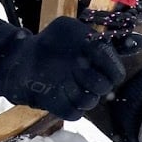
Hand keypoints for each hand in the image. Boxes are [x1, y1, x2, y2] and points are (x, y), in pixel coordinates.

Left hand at [0, 16, 128, 120]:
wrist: (25, 58)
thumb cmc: (48, 40)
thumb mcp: (65, 27)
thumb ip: (84, 34)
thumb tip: (102, 47)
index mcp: (99, 61)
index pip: (116, 72)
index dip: (110, 67)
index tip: (95, 56)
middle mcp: (92, 78)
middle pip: (105, 87)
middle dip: (93, 78)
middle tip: (78, 65)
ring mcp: (78, 94)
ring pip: (91, 102)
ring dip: (79, 91)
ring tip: (65, 78)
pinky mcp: (64, 107)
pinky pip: (74, 114)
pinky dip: (67, 104)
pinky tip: (56, 91)